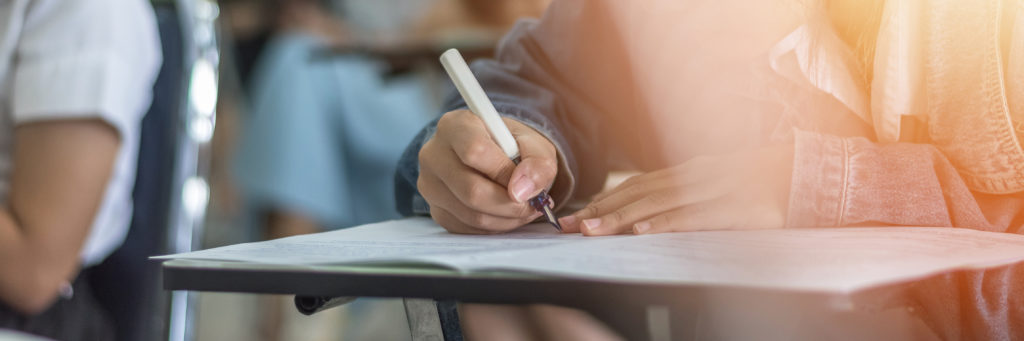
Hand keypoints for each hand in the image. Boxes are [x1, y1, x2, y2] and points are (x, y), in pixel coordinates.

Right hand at [418, 110, 557, 233]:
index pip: (475, 151)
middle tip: (533, 204)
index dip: (505, 172)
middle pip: (472, 190)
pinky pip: (468, 228)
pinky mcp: (435, 210)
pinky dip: (494, 226)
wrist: (494, 158)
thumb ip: (537, 162)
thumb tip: (522, 191)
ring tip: (524, 209)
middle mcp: (434, 153)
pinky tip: (506, 214)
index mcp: (455, 125)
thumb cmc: (512, 147)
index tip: (526, 181)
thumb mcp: (534, 145)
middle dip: (510, 204)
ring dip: (506, 218)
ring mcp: (429, 185)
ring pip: (471, 214)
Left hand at [559, 145, 793, 234]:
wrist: (810, 172)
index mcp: (689, 171)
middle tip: (570, 226)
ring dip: (622, 218)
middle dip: (601, 211)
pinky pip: (697, 217)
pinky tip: (644, 232)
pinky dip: (667, 224)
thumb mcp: (717, 183)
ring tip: (593, 230)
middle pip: (639, 194)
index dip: (603, 201)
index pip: (636, 186)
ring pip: (660, 205)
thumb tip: (647, 214)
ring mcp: (716, 190)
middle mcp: (696, 176)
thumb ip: (684, 195)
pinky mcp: (738, 209)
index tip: (574, 217)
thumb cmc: (760, 182)